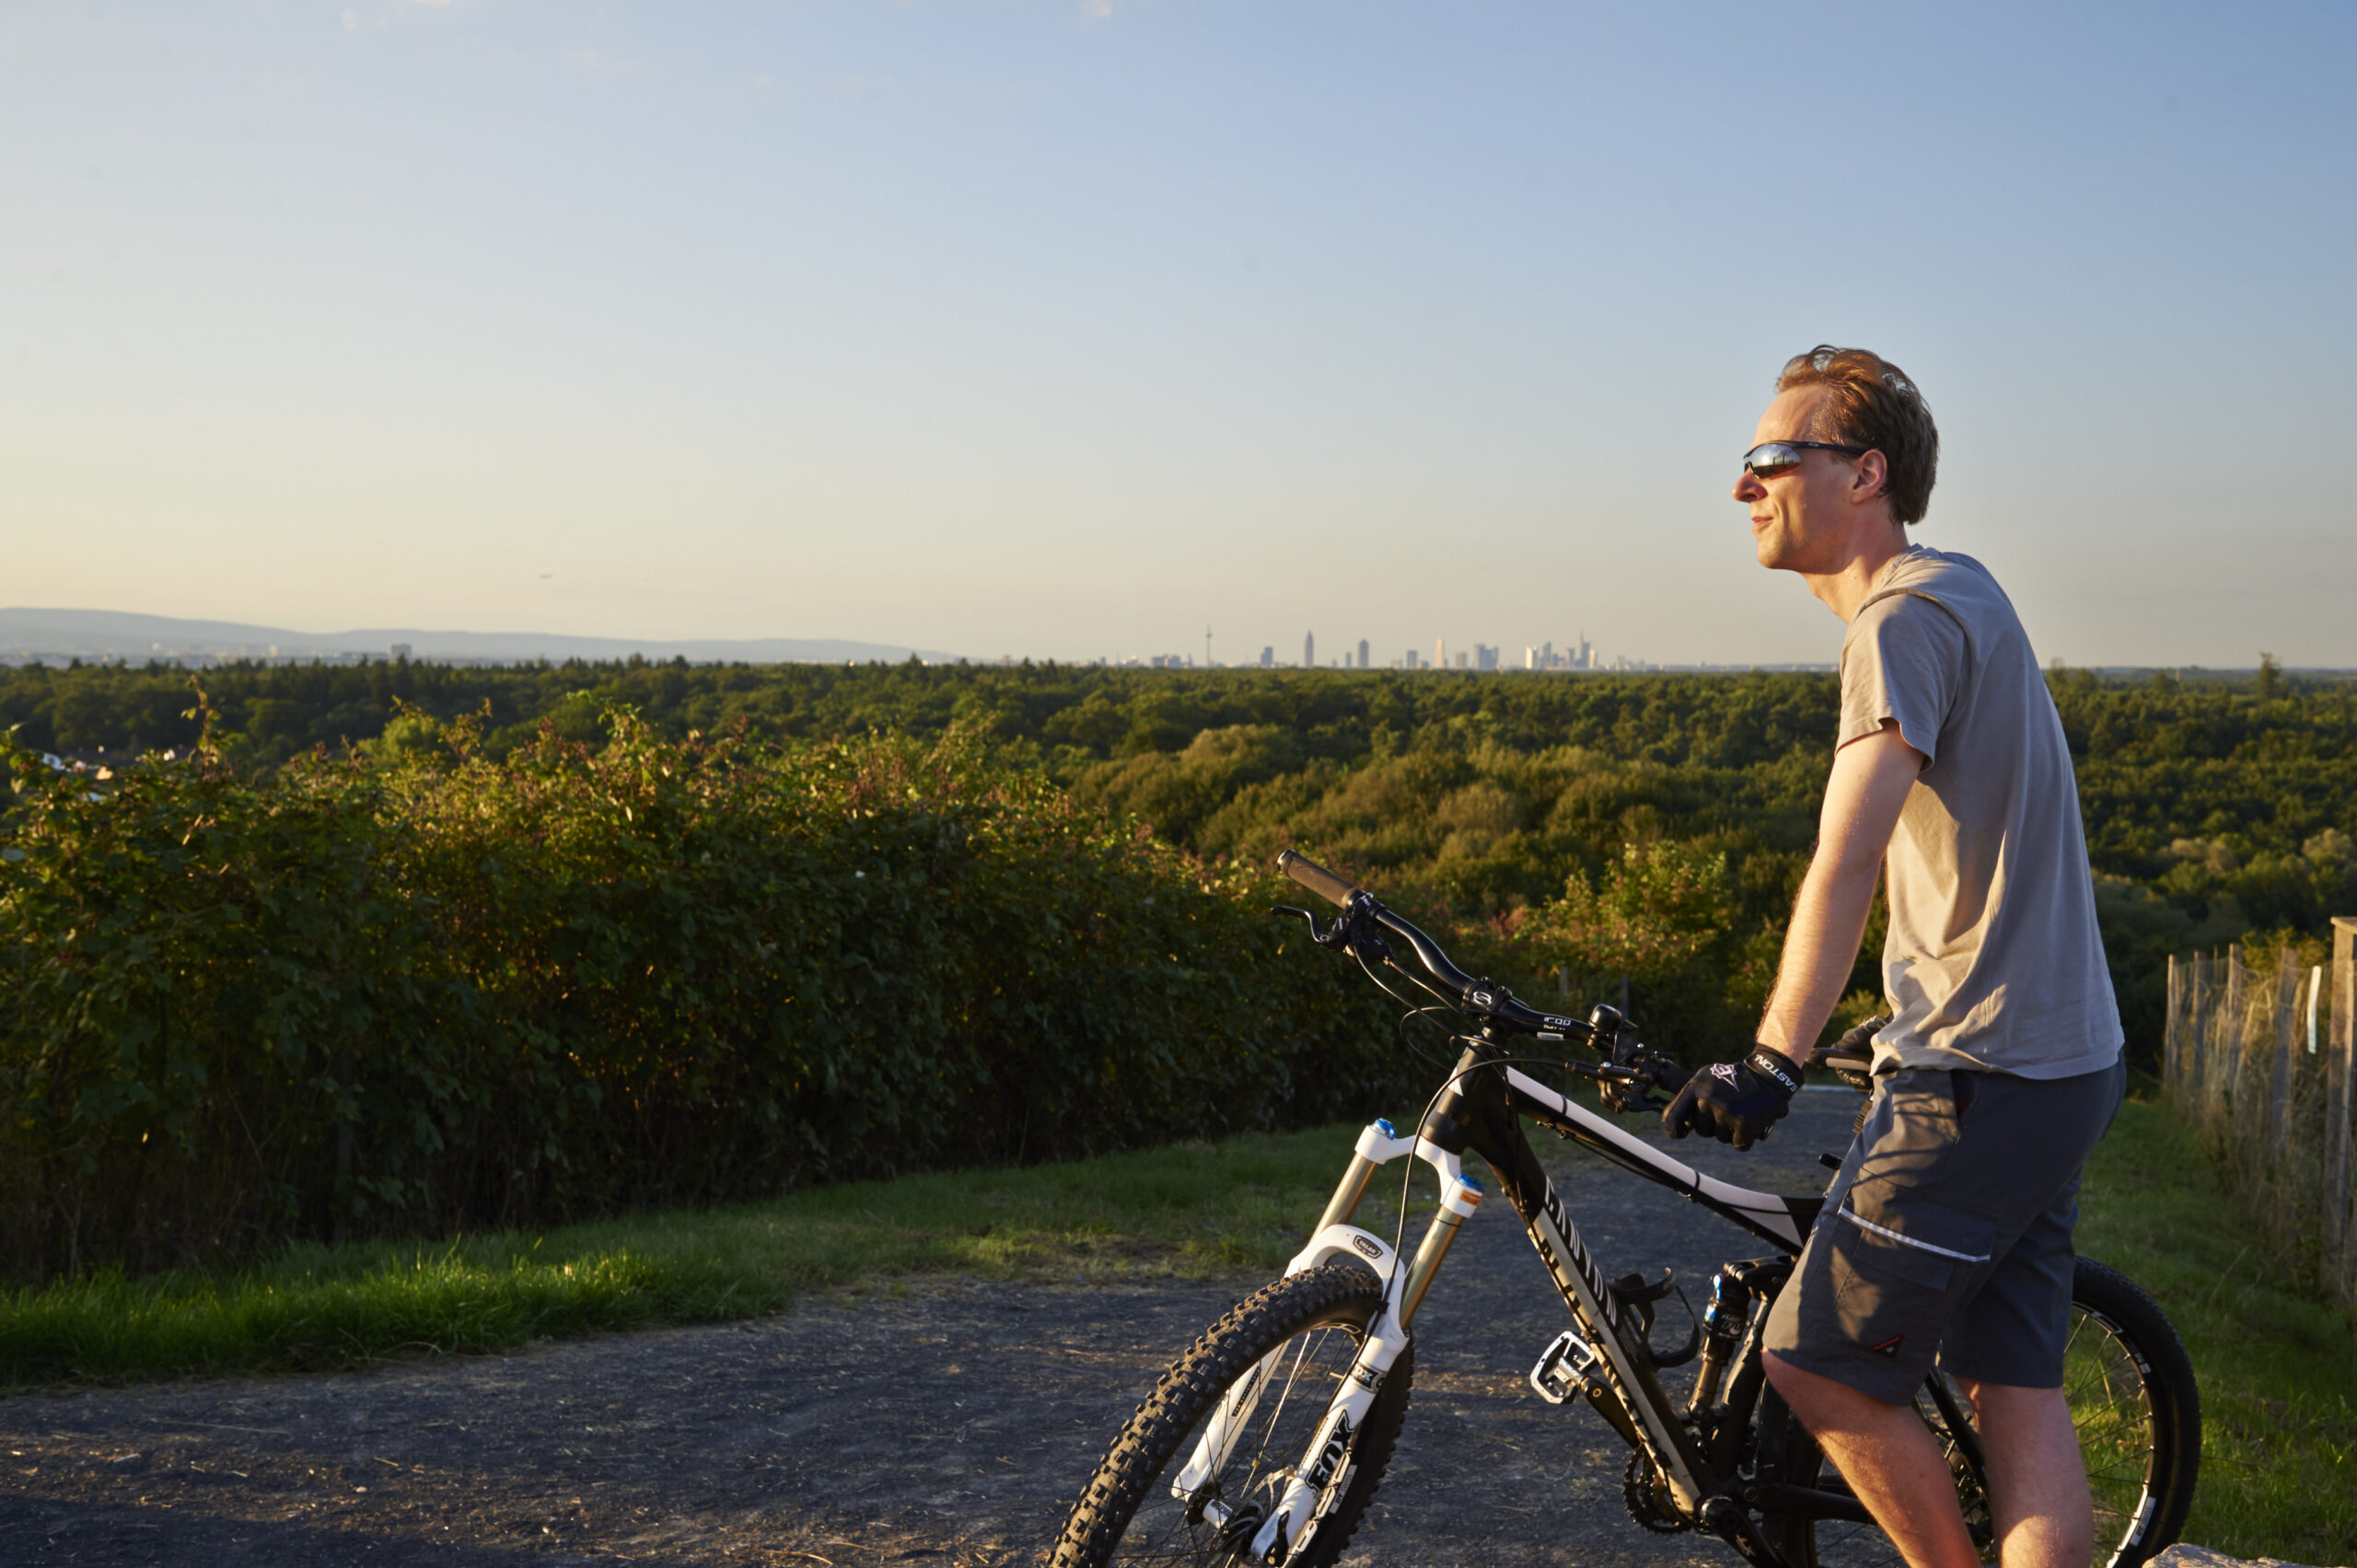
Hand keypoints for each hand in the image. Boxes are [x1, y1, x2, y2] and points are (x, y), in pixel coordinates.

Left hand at [1661, 1047, 1801, 1149]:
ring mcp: (1725, 1112)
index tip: (1679, 1134)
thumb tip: (1673, 1128)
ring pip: (1721, 1138)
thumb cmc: (1733, 1080)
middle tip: (1729, 1108)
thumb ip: (1690, 1100)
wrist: (1768, 1075)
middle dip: (1715, 1125)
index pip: (1672, 1117)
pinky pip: (1739, 1145)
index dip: (1674, 1130)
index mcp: (1694, 1088)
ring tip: (1741, 1110)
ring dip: (1731, 1130)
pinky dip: (1746, 1138)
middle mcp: (1707, 1100)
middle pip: (1702, 1131)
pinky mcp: (1744, 1123)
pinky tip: (1751, 1123)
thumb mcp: (1706, 1080)